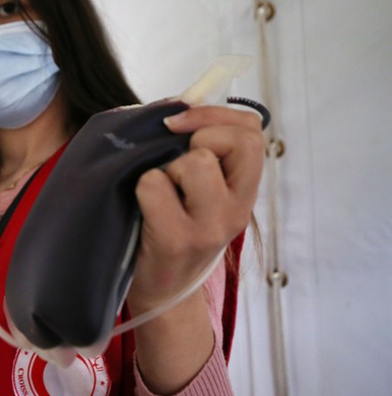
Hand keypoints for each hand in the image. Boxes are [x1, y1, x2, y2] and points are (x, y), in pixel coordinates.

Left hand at [128, 105, 263, 311]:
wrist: (158, 293)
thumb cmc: (170, 229)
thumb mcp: (199, 192)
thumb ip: (199, 149)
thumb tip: (178, 103)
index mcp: (244, 192)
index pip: (254, 131)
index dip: (216, 115)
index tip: (181, 122)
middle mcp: (236, 209)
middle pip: (234, 140)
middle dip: (196, 137)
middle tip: (174, 162)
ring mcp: (210, 227)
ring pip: (196, 160)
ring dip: (168, 166)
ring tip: (161, 191)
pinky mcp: (176, 239)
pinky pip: (154, 184)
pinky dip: (141, 187)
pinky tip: (142, 209)